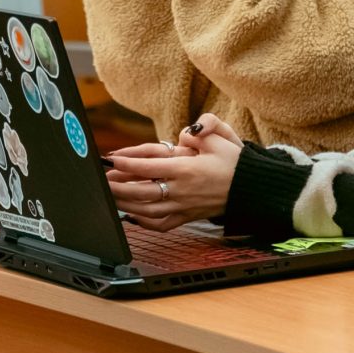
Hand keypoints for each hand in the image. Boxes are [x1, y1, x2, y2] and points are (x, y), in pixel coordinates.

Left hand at [107, 115, 243, 230]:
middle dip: (119, 187)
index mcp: (187, 170)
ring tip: (109, 196)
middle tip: (103, 181)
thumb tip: (185, 134)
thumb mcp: (220, 137)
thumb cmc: (233, 162)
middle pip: (143, 192)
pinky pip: (160, 224)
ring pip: (147, 210)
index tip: (112, 160)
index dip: (129, 164)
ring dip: (125, 204)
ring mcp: (183, 207)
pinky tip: (130, 215)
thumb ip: (203, 128)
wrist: (251, 189)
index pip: (151, 167)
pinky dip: (143, 222)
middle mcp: (182, 191)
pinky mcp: (186, 218)